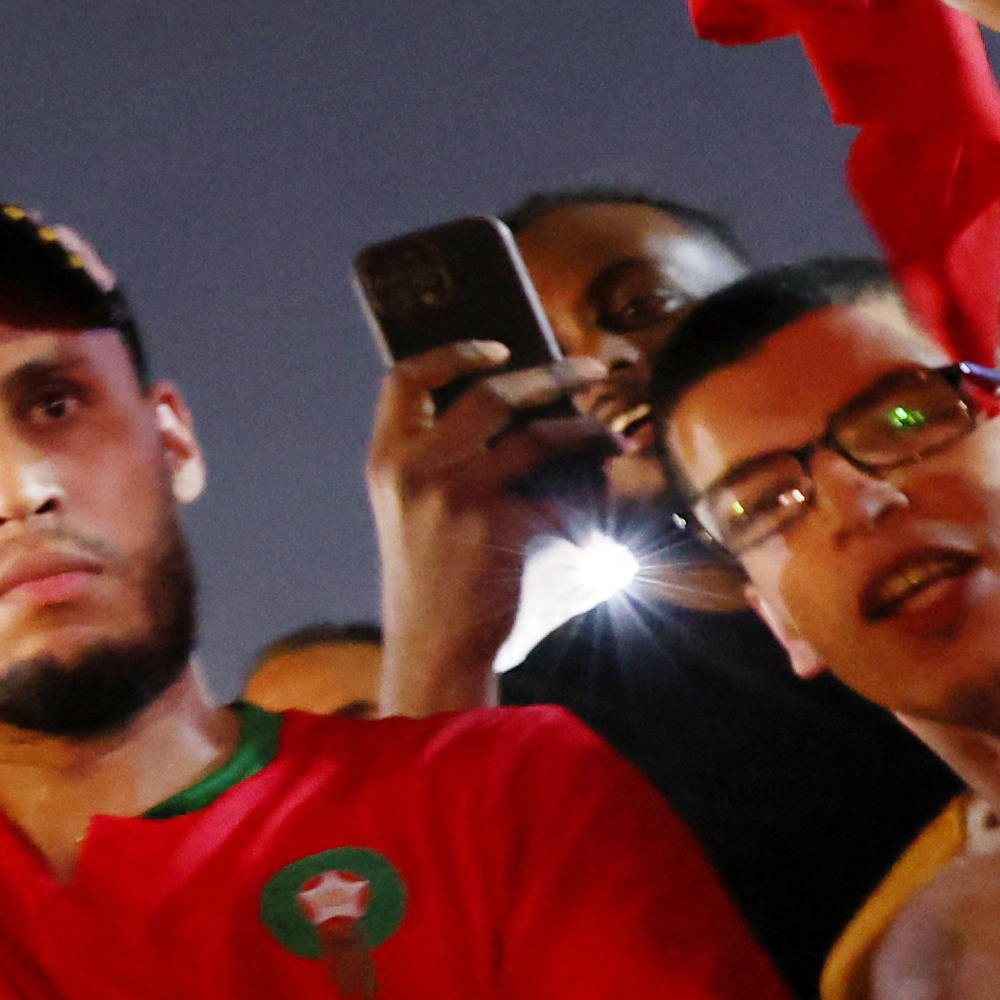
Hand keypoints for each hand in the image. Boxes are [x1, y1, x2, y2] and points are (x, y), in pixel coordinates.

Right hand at [364, 339, 599, 710]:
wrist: (434, 651)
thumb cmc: (434, 582)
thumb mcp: (415, 514)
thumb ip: (449, 464)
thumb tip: (529, 417)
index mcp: (385, 461)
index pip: (404, 380)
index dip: (451, 353)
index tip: (497, 347)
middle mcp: (414, 470)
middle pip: (490, 395)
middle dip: (550, 375)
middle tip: (591, 371)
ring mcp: (455, 496)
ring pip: (536, 437)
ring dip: (585, 430)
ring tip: (611, 435)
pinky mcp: (499, 527)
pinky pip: (562, 494)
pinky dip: (593, 494)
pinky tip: (614, 497)